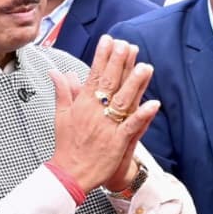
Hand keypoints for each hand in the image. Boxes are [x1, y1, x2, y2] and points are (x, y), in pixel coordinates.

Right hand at [48, 36, 159, 192]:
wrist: (70, 173)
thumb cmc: (67, 145)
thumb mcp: (61, 115)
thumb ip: (63, 91)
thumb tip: (58, 72)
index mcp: (82, 104)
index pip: (93, 75)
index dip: (102, 57)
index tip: (110, 40)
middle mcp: (95, 112)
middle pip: (110, 83)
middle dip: (119, 63)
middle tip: (128, 45)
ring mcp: (107, 126)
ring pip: (123, 101)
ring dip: (135, 84)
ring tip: (146, 66)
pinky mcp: (117, 142)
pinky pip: (132, 126)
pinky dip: (142, 115)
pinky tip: (154, 103)